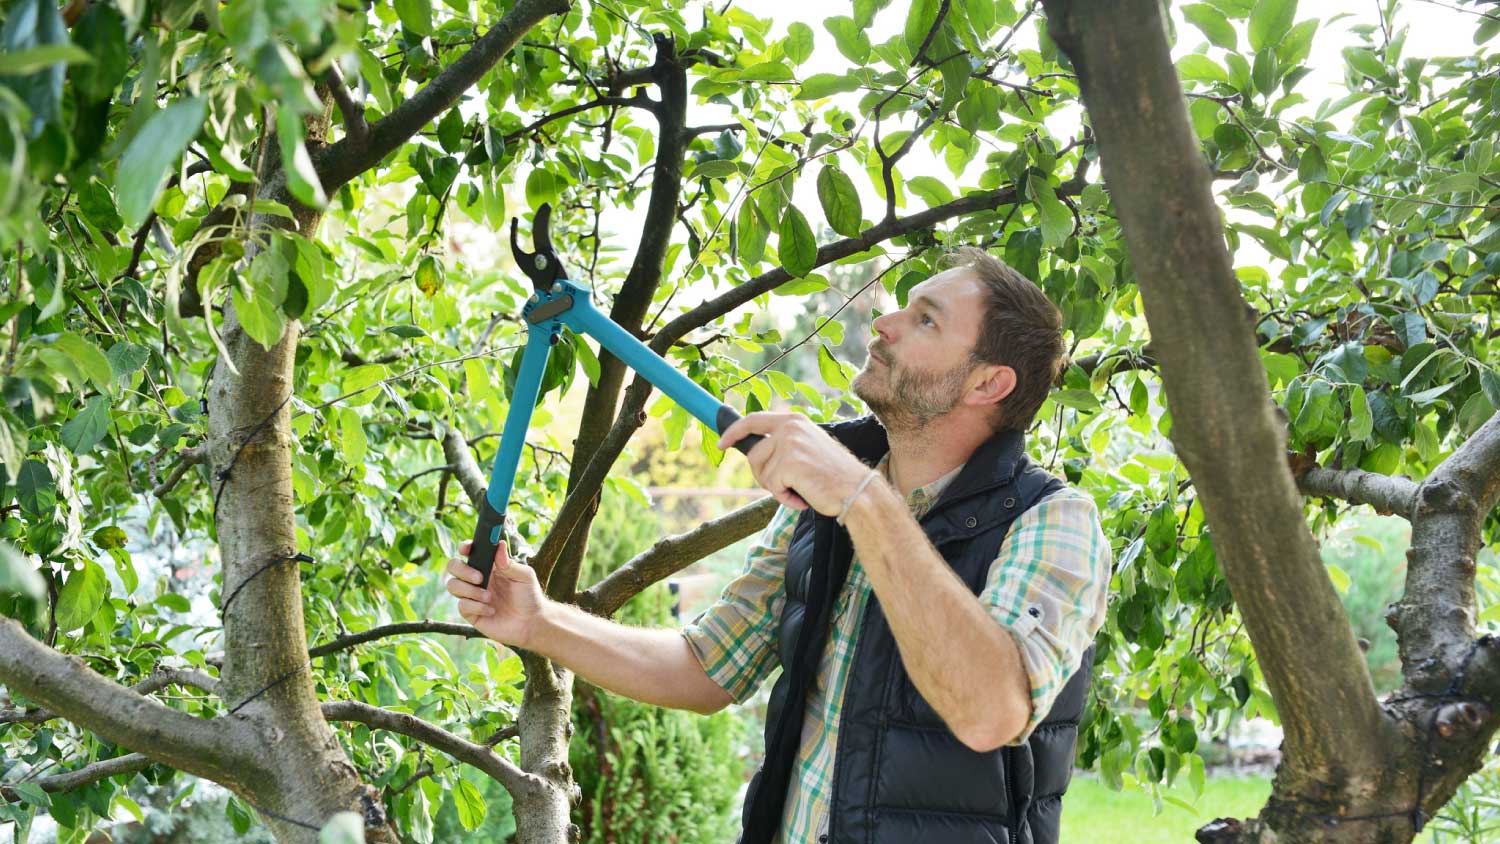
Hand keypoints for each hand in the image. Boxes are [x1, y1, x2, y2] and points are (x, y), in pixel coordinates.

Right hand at [445, 539, 545, 648]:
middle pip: (453, 566)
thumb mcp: (524, 576)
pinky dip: (477, 607)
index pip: (470, 552)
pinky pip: (462, 605)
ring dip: (470, 590)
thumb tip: (500, 544)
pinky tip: (492, 610)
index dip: (464, 548)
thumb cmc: (529, 596)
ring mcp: (472, 595)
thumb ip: (509, 563)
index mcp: (489, 566)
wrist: (531, 623)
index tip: (465, 549)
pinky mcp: (471, 612)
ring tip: (490, 597)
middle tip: (480, 577)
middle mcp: (477, 579)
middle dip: (462, 570)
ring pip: (453, 585)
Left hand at [716, 412, 878, 515]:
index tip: (722, 444)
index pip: (753, 420)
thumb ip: (783, 445)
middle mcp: (790, 427)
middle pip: (754, 454)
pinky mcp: (789, 462)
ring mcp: (789, 443)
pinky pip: (772, 486)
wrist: (857, 491)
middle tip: (784, 486)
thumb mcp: (807, 449)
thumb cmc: (833, 476)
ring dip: (777, 487)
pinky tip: (804, 496)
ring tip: (800, 489)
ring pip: (762, 472)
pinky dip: (785, 497)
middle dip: (761, 475)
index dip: (734, 432)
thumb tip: (752, 453)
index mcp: (794, 420)